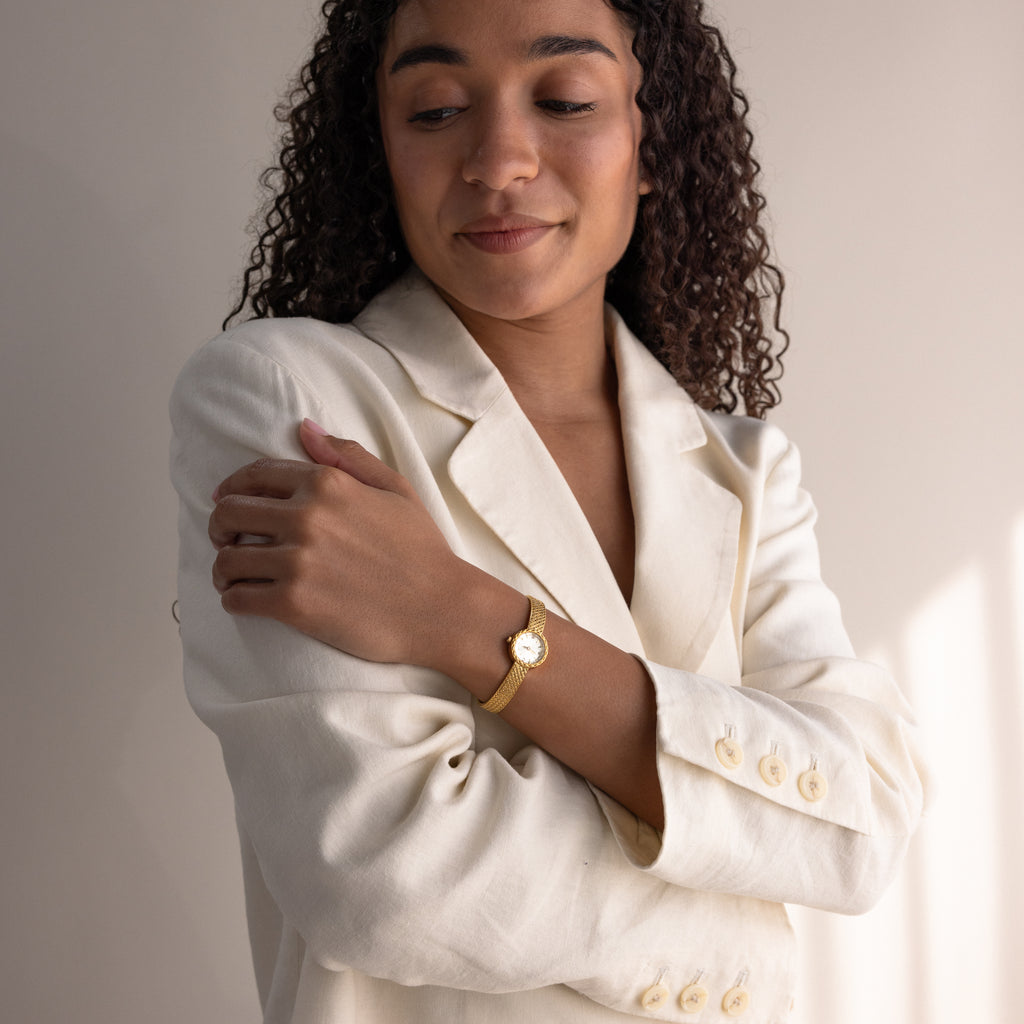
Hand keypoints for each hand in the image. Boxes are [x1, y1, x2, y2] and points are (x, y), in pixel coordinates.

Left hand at [209, 419, 464, 664]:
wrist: (441, 608)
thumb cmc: (422, 550)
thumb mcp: (395, 489)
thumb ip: (348, 456)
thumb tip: (304, 428)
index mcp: (327, 484)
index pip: (255, 475)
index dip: (232, 488)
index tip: (225, 501)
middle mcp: (306, 517)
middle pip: (229, 513)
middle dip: (220, 526)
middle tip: (227, 541)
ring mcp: (298, 561)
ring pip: (227, 559)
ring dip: (224, 568)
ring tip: (234, 576)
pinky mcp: (293, 604)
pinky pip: (237, 597)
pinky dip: (234, 599)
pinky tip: (245, 600)